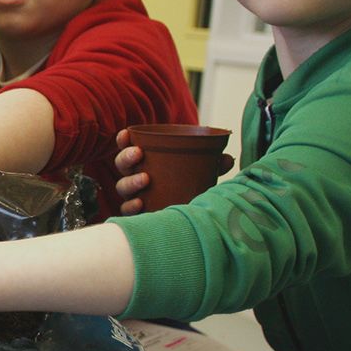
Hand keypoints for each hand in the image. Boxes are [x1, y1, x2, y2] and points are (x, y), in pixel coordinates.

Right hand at [113, 128, 232, 215]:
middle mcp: (135, 177)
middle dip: (127, 157)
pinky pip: (127, 210)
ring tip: (145, 179)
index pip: (129, 147)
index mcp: (146, 162)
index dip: (124, 140)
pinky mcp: (137, 214)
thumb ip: (211, 165)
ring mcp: (134, 195)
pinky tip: (140, 203)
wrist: (188, 217)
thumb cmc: (188, 188)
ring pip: (122, 187)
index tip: (127, 133)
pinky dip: (131, 206)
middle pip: (122, 165)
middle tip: (139, 153)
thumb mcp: (199, 173)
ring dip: (131, 181)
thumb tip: (228, 159)